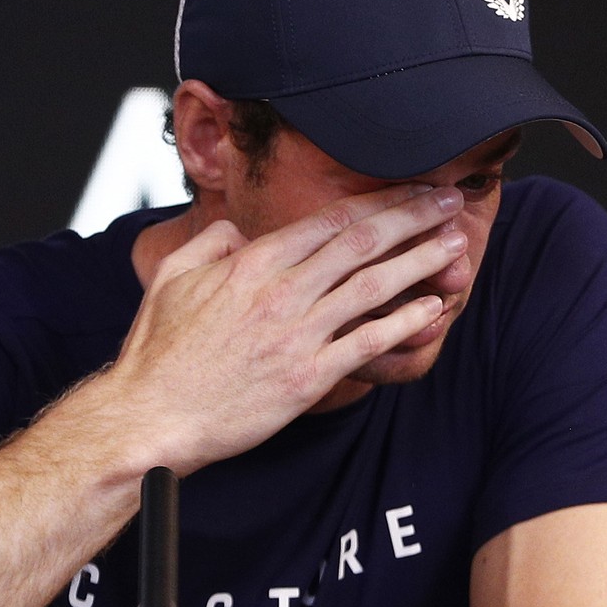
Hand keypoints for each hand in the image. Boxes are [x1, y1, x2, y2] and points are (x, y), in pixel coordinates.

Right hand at [109, 184, 466, 472]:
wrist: (151, 416)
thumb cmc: (158, 354)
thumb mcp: (172, 279)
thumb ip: (210, 242)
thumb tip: (237, 228)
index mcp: (251, 262)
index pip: (328, 219)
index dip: (377, 200)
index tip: (406, 190)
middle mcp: (280, 291)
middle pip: (362, 242)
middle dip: (413, 216)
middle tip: (449, 203)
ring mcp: (296, 335)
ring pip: (374, 286)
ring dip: (421, 260)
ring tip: (456, 245)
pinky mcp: (306, 378)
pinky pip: (367, 344)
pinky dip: (404, 323)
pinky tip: (434, 309)